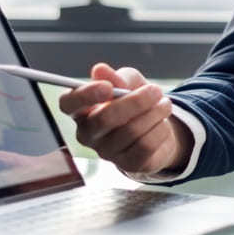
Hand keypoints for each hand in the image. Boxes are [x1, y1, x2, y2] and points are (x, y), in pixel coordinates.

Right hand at [57, 63, 191, 174]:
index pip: (68, 104)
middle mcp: (88, 133)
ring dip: (155, 113)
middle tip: (155, 90)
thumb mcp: (129, 82)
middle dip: (135, 101)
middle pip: (104, 119)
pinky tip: (163, 124)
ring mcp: (106, 152)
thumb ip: (117, 77)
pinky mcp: (127, 164)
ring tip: (165, 105)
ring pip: (131, 131)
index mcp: (82, 110)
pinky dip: (160, 130)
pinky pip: (146, 146)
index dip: (84, 95)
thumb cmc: (136, 101)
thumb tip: (99, 70)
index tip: (107, 87)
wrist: (157, 127)